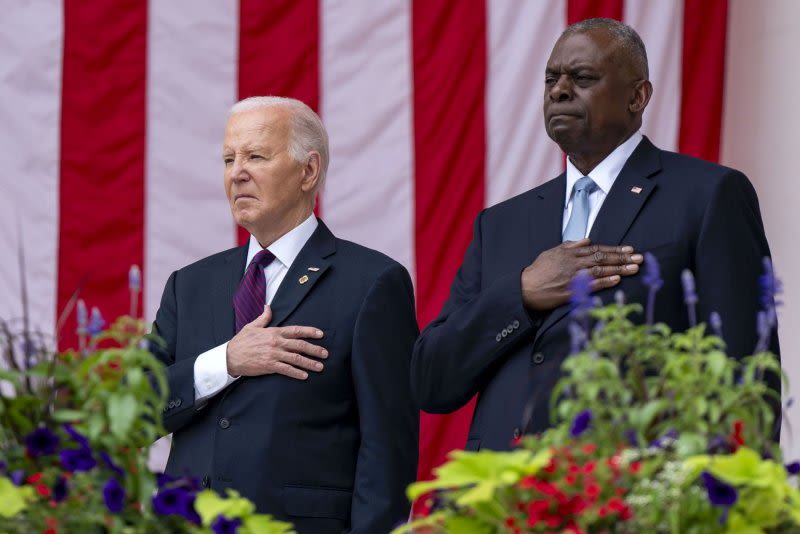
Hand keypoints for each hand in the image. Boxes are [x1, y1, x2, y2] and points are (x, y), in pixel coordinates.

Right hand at [226, 305, 327, 379]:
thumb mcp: (252, 326)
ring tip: (320, 367)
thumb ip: (263, 318)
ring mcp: (273, 354)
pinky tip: (305, 376)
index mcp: (273, 332)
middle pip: (300, 345)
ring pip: (296, 358)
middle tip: (326, 353)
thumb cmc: (241, 341)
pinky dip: (296, 373)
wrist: (229, 357)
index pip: (296, 330)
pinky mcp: (269, 366)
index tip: (321, 334)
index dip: (310, 332)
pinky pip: (286, 369)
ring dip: (309, 363)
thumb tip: (268, 307)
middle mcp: (276, 342)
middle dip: (315, 349)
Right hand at [521, 238, 642, 311]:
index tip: (629, 249)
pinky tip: (618, 280)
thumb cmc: (538, 270)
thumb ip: (570, 246)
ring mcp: (574, 276)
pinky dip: (605, 282)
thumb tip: (586, 240)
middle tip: (639, 257)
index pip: (597, 249)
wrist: (525, 287)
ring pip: (601, 270)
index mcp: (571, 254)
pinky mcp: (572, 290)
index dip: (614, 250)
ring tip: (635, 268)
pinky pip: (591, 285)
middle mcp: (575, 263)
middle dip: (622, 258)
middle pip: (603, 258)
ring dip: (619, 269)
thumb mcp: (552, 252)